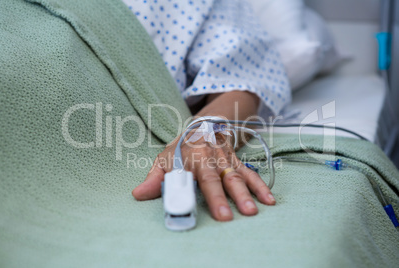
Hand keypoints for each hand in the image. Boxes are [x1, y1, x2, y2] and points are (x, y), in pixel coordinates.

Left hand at [132, 131, 275, 220]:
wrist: (204, 126)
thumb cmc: (182, 147)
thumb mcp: (164, 158)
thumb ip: (153, 178)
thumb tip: (138, 194)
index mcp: (190, 157)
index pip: (191, 176)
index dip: (189, 191)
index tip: (189, 207)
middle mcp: (209, 158)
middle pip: (215, 178)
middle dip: (221, 197)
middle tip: (227, 217)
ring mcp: (225, 159)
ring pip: (235, 176)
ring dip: (245, 193)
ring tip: (252, 211)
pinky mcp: (237, 162)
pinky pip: (249, 173)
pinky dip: (259, 186)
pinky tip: (268, 200)